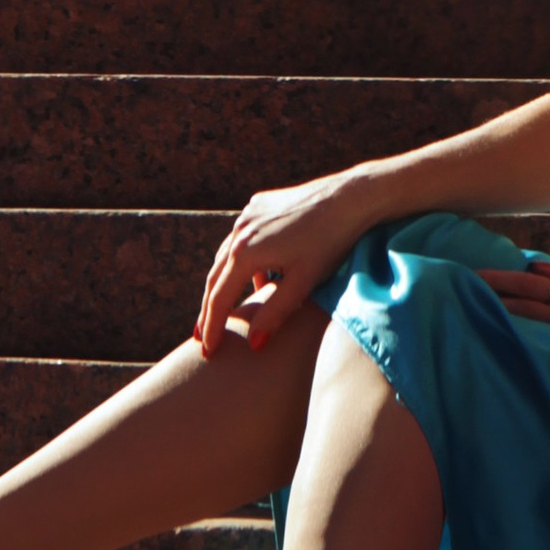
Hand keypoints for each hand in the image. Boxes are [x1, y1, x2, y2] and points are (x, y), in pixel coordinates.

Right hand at [196, 175, 368, 357]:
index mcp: (245, 252)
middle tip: (201, 336)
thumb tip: (253, 344)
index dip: (212, 327)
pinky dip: (242, 261)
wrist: (349, 197)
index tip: (207, 351)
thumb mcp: (303, 283)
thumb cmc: (330, 243)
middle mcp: (239, 231)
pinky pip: (243, 238)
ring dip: (223, 283)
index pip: (220, 298)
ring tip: (221, 309)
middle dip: (208, 309)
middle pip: (215, 277)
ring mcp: (248, 215)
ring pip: (227, 255)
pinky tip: (256, 277)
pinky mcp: (260, 205)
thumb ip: (275, 314)